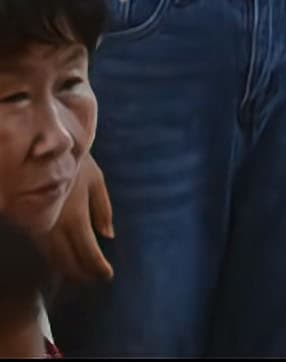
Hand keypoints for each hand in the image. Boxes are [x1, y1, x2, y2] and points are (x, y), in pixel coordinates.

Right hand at [43, 152, 111, 283]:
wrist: (44, 152)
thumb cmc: (77, 164)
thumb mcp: (97, 181)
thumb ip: (103, 210)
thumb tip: (108, 236)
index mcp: (75, 217)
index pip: (88, 253)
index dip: (98, 268)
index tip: (108, 275)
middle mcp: (55, 227)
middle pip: (69, 262)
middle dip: (83, 274)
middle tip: (96, 279)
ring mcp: (40, 227)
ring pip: (53, 259)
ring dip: (68, 271)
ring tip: (82, 276)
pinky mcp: (30, 224)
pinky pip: (43, 249)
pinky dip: (54, 260)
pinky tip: (63, 263)